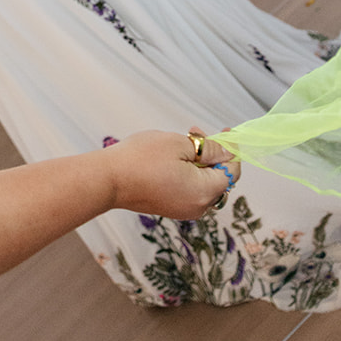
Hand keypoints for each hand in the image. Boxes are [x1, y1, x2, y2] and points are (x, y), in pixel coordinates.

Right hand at [103, 129, 239, 220]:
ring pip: (204, 184)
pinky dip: (190, 172)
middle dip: (213, 154)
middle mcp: (198, 207)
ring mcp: (183, 210)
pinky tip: (175, 157)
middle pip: (219, 179)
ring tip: (183, 141)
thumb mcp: (180, 144)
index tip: (225, 131)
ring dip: (200, 161)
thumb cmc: (141, 159)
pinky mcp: (171, 207)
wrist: (109, 180)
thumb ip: (209, 149)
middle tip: (196, 131)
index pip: (232, 172)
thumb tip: (226, 153)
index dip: (232, 150)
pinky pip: (191, 189)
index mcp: (204, 192)